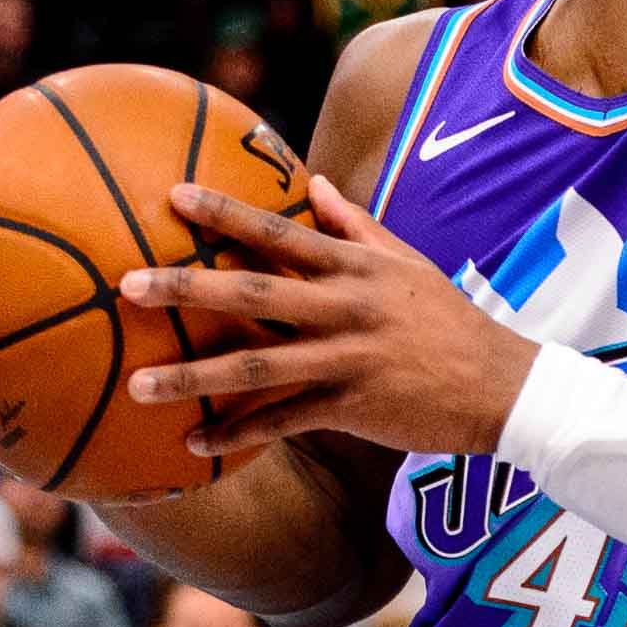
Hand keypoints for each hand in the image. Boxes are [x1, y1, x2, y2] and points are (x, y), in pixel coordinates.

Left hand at [118, 175, 538, 456]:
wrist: (499, 385)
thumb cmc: (447, 320)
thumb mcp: (407, 264)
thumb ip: (356, 227)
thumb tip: (315, 183)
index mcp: (357, 268)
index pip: (280, 233)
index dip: (226, 214)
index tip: (173, 196)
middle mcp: (347, 309)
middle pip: (255, 295)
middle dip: (188, 288)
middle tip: (128, 284)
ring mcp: (348, 359)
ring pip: (258, 367)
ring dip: (194, 377)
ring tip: (137, 384)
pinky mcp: (352, 407)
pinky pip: (282, 421)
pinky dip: (237, 434)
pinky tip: (195, 443)